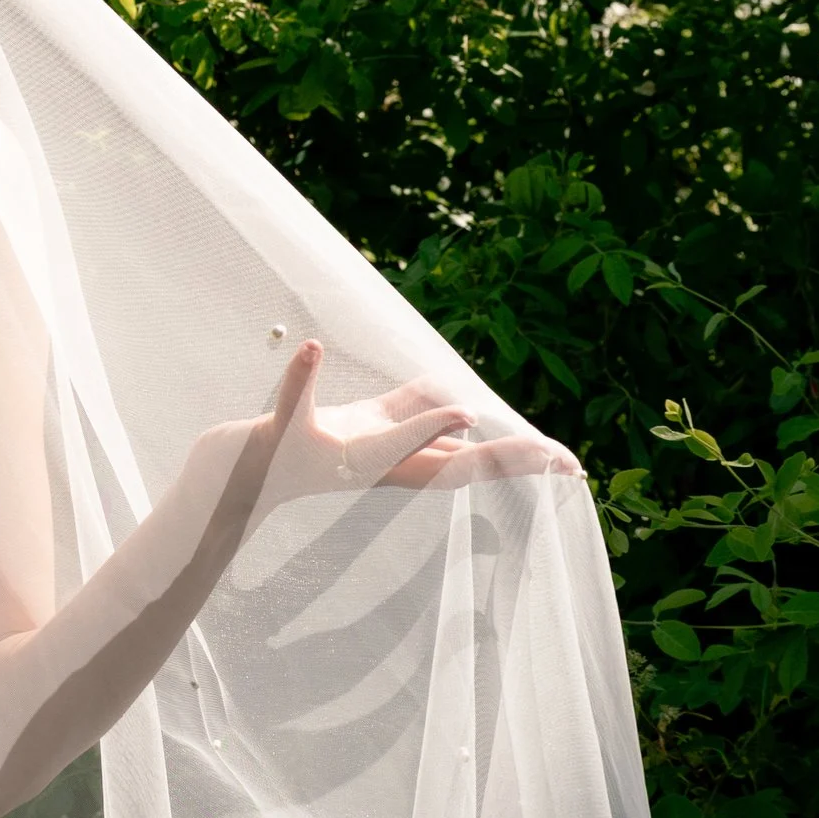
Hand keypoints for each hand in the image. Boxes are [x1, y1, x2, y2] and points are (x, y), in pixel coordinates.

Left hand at [249, 339, 580, 511]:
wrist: (248, 470)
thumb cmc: (316, 447)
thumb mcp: (375, 426)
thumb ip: (417, 412)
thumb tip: (465, 407)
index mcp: (400, 462)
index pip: (472, 464)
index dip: (521, 462)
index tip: (570, 465)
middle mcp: (375, 467)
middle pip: (446, 467)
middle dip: (499, 460)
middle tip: (549, 458)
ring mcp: (332, 454)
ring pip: (385, 445)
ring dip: (422, 429)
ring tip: (464, 410)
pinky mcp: (287, 437)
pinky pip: (295, 404)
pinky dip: (300, 376)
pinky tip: (311, 348)